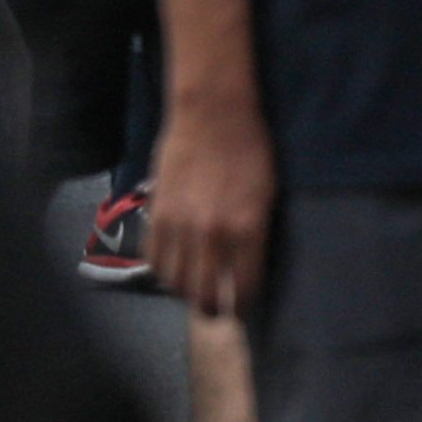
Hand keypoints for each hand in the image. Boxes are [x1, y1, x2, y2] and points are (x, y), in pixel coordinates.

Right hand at [148, 87, 277, 322]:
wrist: (213, 112)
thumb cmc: (251, 148)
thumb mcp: (268, 193)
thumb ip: (256, 234)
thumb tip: (243, 268)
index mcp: (247, 228)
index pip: (242, 287)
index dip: (242, 304)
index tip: (242, 305)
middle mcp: (212, 233)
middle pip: (203, 294)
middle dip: (211, 309)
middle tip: (215, 308)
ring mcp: (181, 225)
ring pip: (175, 282)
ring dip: (184, 291)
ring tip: (192, 287)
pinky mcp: (157, 214)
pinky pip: (153, 259)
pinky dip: (162, 269)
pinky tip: (172, 265)